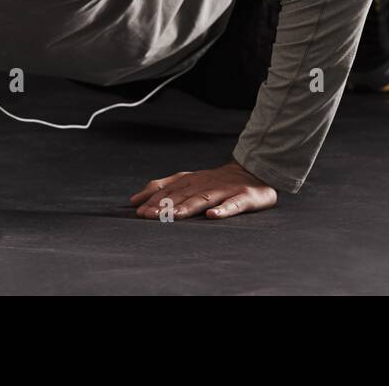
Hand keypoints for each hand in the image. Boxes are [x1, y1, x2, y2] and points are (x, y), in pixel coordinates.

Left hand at [129, 160, 277, 219]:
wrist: (254, 172)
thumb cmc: (216, 181)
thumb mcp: (188, 181)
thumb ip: (163, 188)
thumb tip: (134, 201)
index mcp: (191, 180)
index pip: (170, 190)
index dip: (155, 200)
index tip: (140, 211)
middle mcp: (206, 184)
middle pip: (183, 195)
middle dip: (166, 205)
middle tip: (150, 216)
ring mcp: (225, 190)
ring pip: (204, 199)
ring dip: (187, 207)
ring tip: (173, 216)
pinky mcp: (245, 198)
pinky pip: (233, 205)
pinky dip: (223, 210)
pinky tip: (212, 215)